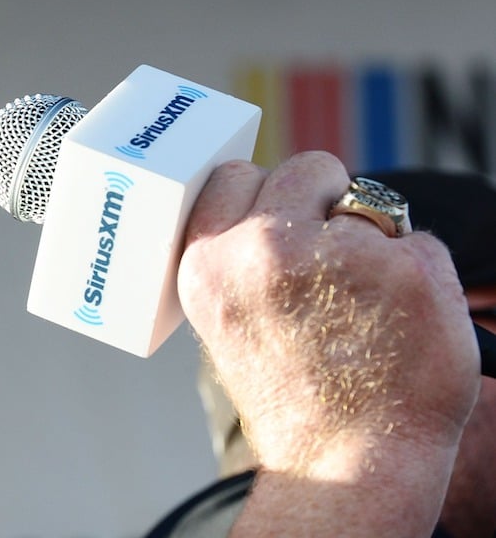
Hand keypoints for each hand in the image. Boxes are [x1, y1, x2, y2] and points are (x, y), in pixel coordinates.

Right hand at [178, 152, 478, 533]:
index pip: (235, 176)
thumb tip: (277, 204)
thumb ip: (237, 255)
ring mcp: (340, 255)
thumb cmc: (290, 393)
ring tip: (362, 307)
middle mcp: (265, 249)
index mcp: (209, 262)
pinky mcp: (410, 269)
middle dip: (325, 199)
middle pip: (307, 169)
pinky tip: (399, 322)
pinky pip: (420, 242)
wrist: (347, 460)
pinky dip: (419, 276)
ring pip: (370, 203)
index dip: (265, 196)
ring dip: (373, 241)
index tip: (280, 225)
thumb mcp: (224, 316)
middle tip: (331, 263)